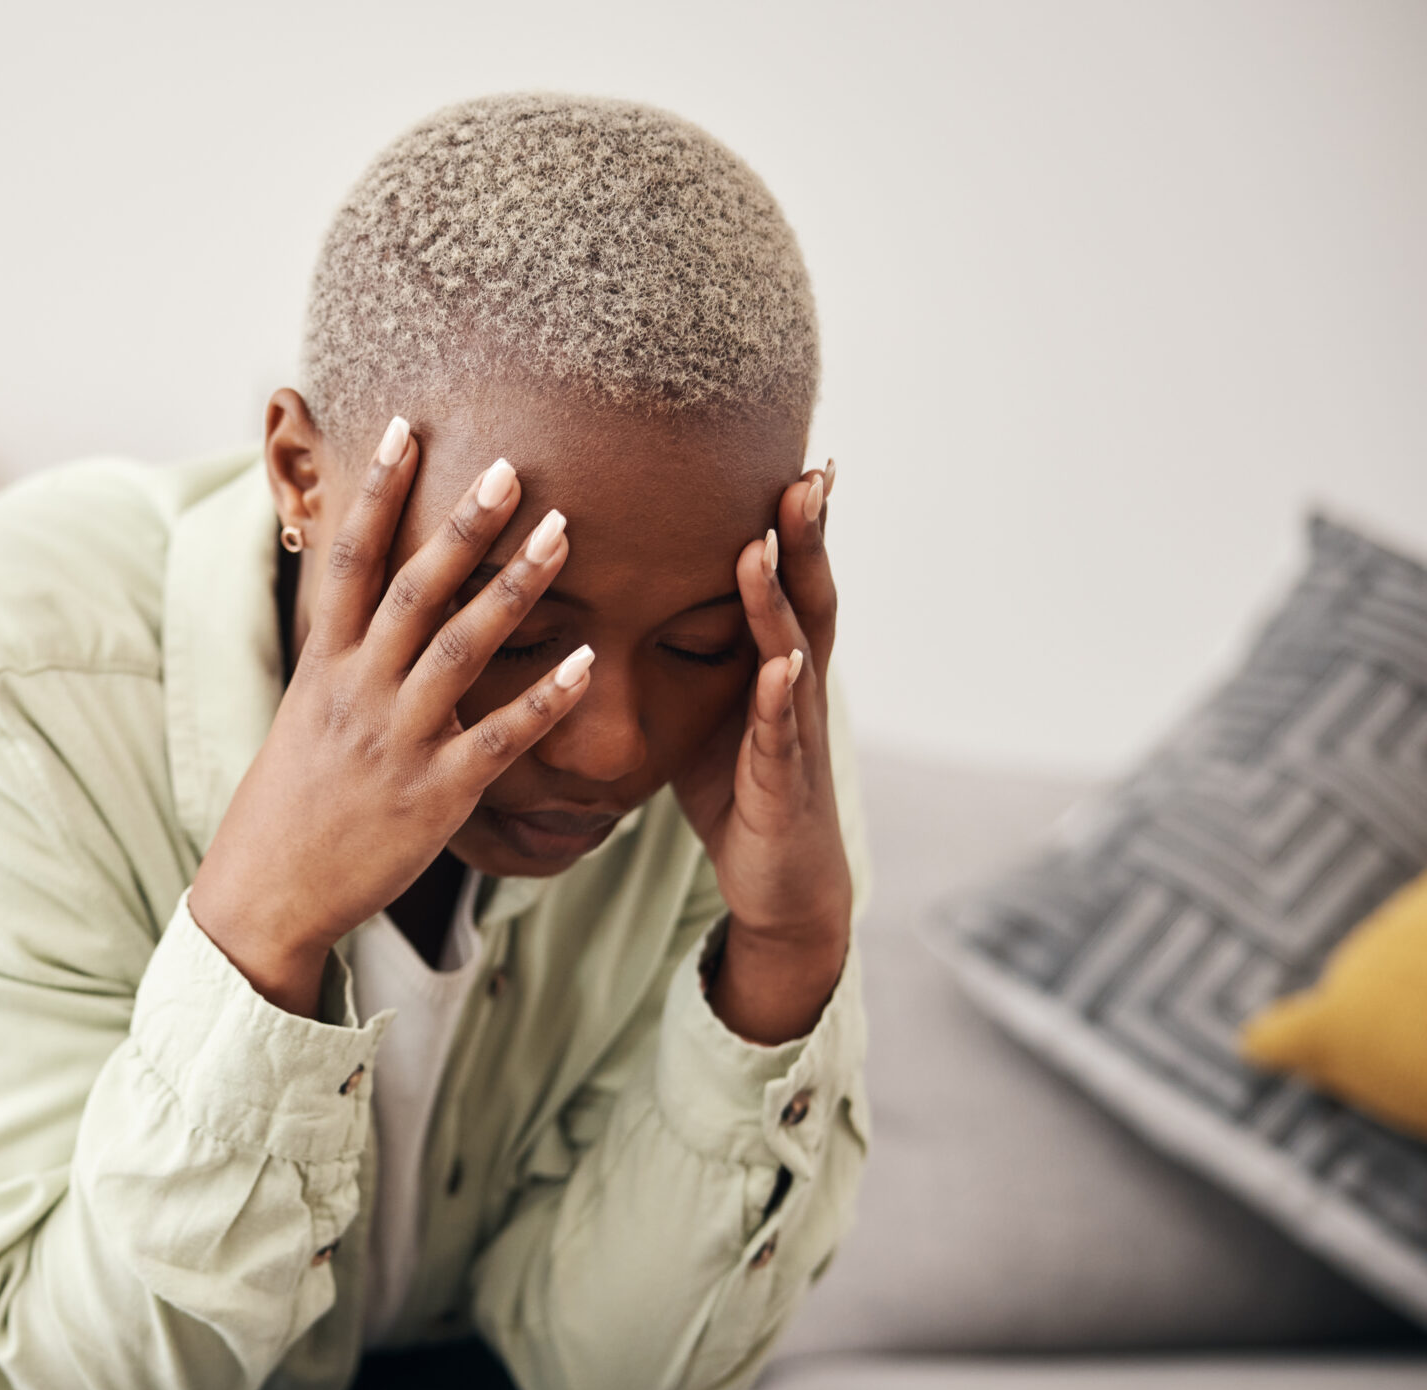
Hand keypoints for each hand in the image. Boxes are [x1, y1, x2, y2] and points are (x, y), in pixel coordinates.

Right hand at [190, 419, 593, 1016]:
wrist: (266, 894)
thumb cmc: (288, 805)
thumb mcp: (304, 716)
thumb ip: (344, 660)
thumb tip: (367, 608)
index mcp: (323, 666)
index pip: (347, 560)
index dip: (376, 492)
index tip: (405, 427)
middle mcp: (358, 692)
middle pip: (413, 589)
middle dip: (462, 524)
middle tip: (511, 466)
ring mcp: (397, 742)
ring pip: (462, 648)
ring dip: (516, 586)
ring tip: (564, 532)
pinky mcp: (435, 795)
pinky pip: (501, 737)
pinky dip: (548, 697)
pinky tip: (591, 658)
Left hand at [671, 462, 853, 1044]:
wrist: (779, 883)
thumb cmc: (738, 789)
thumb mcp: (705, 707)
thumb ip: (686, 648)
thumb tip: (629, 591)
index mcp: (772, 664)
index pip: (784, 580)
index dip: (790, 524)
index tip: (793, 457)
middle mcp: (794, 688)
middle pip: (806, 599)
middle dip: (806, 537)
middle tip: (808, 472)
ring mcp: (793, 735)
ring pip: (794, 656)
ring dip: (784, 600)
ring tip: (770, 545)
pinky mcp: (780, 786)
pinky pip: (779, 737)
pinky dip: (779, 699)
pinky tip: (777, 667)